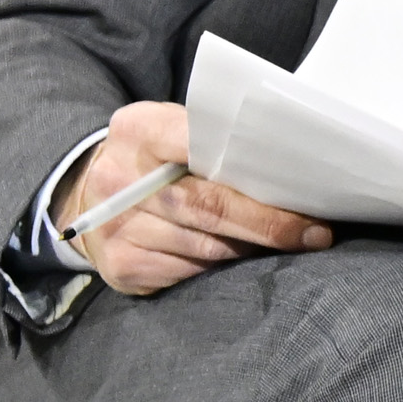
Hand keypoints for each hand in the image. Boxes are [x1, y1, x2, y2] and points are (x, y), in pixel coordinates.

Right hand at [57, 101, 331, 298]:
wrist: (88, 195)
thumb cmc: (155, 158)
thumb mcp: (174, 130)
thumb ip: (217, 141)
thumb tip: (291, 170)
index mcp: (139, 131)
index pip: (199, 141)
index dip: (254, 168)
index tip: (300, 188)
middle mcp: (118, 179)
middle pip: (207, 206)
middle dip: (268, 223)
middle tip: (314, 233)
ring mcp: (114, 227)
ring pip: (204, 247)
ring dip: (251, 248)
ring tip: (288, 244)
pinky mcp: (121, 266)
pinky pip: (188, 271)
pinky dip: (221, 267)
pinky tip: (241, 258)